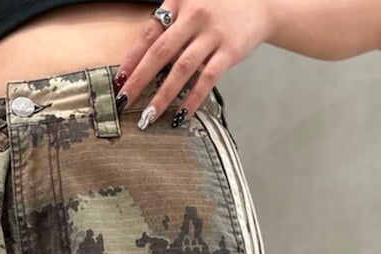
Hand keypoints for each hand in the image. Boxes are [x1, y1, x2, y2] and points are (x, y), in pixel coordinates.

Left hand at [113, 0, 272, 128]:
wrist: (262, 3)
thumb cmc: (220, 8)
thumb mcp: (192, 5)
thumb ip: (171, 26)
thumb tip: (143, 61)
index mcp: (179, 2)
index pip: (149, 34)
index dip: (132, 59)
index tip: (119, 82)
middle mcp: (194, 16)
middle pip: (160, 53)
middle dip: (139, 81)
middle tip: (124, 103)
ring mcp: (212, 33)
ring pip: (182, 69)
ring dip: (163, 95)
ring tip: (149, 116)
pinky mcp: (230, 50)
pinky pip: (207, 79)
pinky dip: (193, 99)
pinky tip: (181, 114)